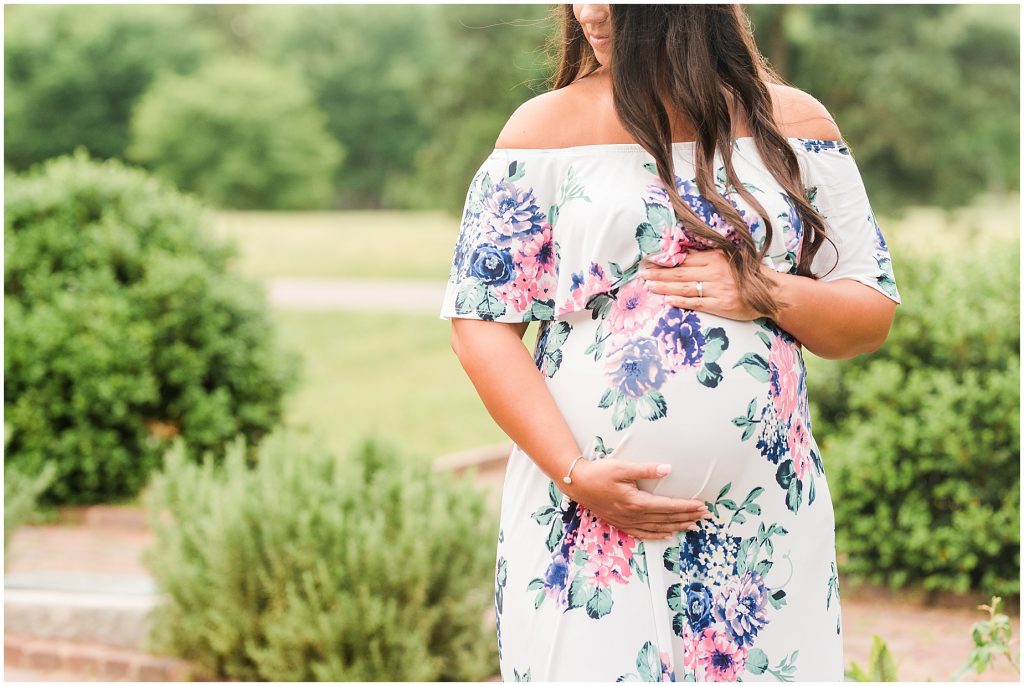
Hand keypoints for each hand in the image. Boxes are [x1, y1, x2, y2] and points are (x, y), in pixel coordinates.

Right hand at [561, 458, 710, 539]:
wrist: (577, 483)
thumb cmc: (599, 473)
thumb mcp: (622, 468)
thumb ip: (646, 470)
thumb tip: (668, 469)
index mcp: (636, 502)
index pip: (668, 506)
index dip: (686, 506)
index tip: (702, 506)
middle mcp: (633, 515)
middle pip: (666, 519)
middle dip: (687, 517)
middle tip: (704, 516)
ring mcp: (626, 521)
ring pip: (657, 527)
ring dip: (677, 527)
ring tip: (693, 526)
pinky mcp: (620, 523)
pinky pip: (643, 533)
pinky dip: (657, 535)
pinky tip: (667, 535)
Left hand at [638, 249, 775, 320]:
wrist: (770, 292)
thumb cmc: (747, 275)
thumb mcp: (728, 259)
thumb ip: (707, 258)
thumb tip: (681, 256)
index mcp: (715, 258)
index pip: (684, 259)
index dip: (665, 261)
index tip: (649, 261)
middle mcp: (715, 272)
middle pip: (680, 273)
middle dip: (658, 273)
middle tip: (641, 274)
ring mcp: (718, 289)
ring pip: (685, 287)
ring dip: (665, 287)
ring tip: (649, 286)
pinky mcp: (722, 304)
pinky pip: (697, 303)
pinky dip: (680, 301)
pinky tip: (667, 300)